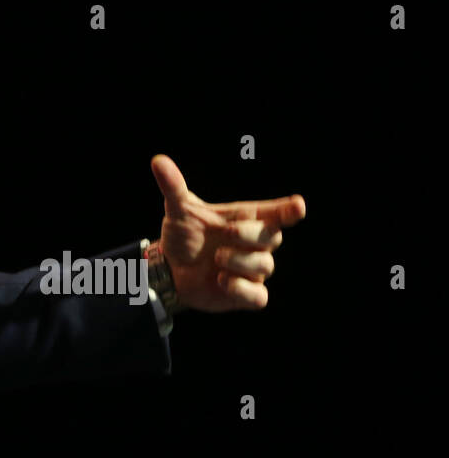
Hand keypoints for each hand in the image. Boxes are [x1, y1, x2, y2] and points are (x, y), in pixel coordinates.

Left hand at [149, 154, 304, 311]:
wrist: (169, 268)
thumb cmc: (183, 234)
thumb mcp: (178, 209)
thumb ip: (173, 186)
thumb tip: (158, 161)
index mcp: (244, 219)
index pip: (275, 213)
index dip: (288, 210)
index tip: (298, 206)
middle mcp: (253, 244)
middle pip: (272, 236)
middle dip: (250, 234)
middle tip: (226, 233)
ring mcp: (251, 270)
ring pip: (264, 265)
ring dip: (239, 261)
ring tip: (216, 259)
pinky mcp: (246, 294)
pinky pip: (258, 296)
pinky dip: (242, 289)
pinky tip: (222, 281)